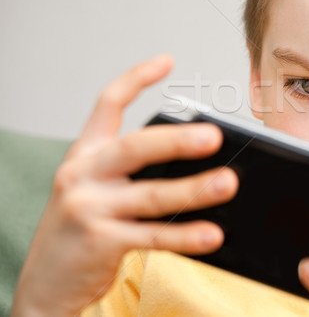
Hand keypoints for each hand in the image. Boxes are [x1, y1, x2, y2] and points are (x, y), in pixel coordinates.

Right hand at [11, 55, 238, 316]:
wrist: (44, 282)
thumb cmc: (80, 229)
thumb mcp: (94, 189)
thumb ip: (132, 174)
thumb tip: (194, 163)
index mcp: (85, 154)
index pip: (107, 104)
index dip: (136, 79)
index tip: (167, 62)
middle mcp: (83, 175)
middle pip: (135, 147)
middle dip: (177, 140)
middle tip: (214, 136)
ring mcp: (89, 208)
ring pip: (151, 194)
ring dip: (194, 190)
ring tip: (228, 183)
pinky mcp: (99, 242)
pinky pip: (152, 236)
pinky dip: (184, 235)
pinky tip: (210, 234)